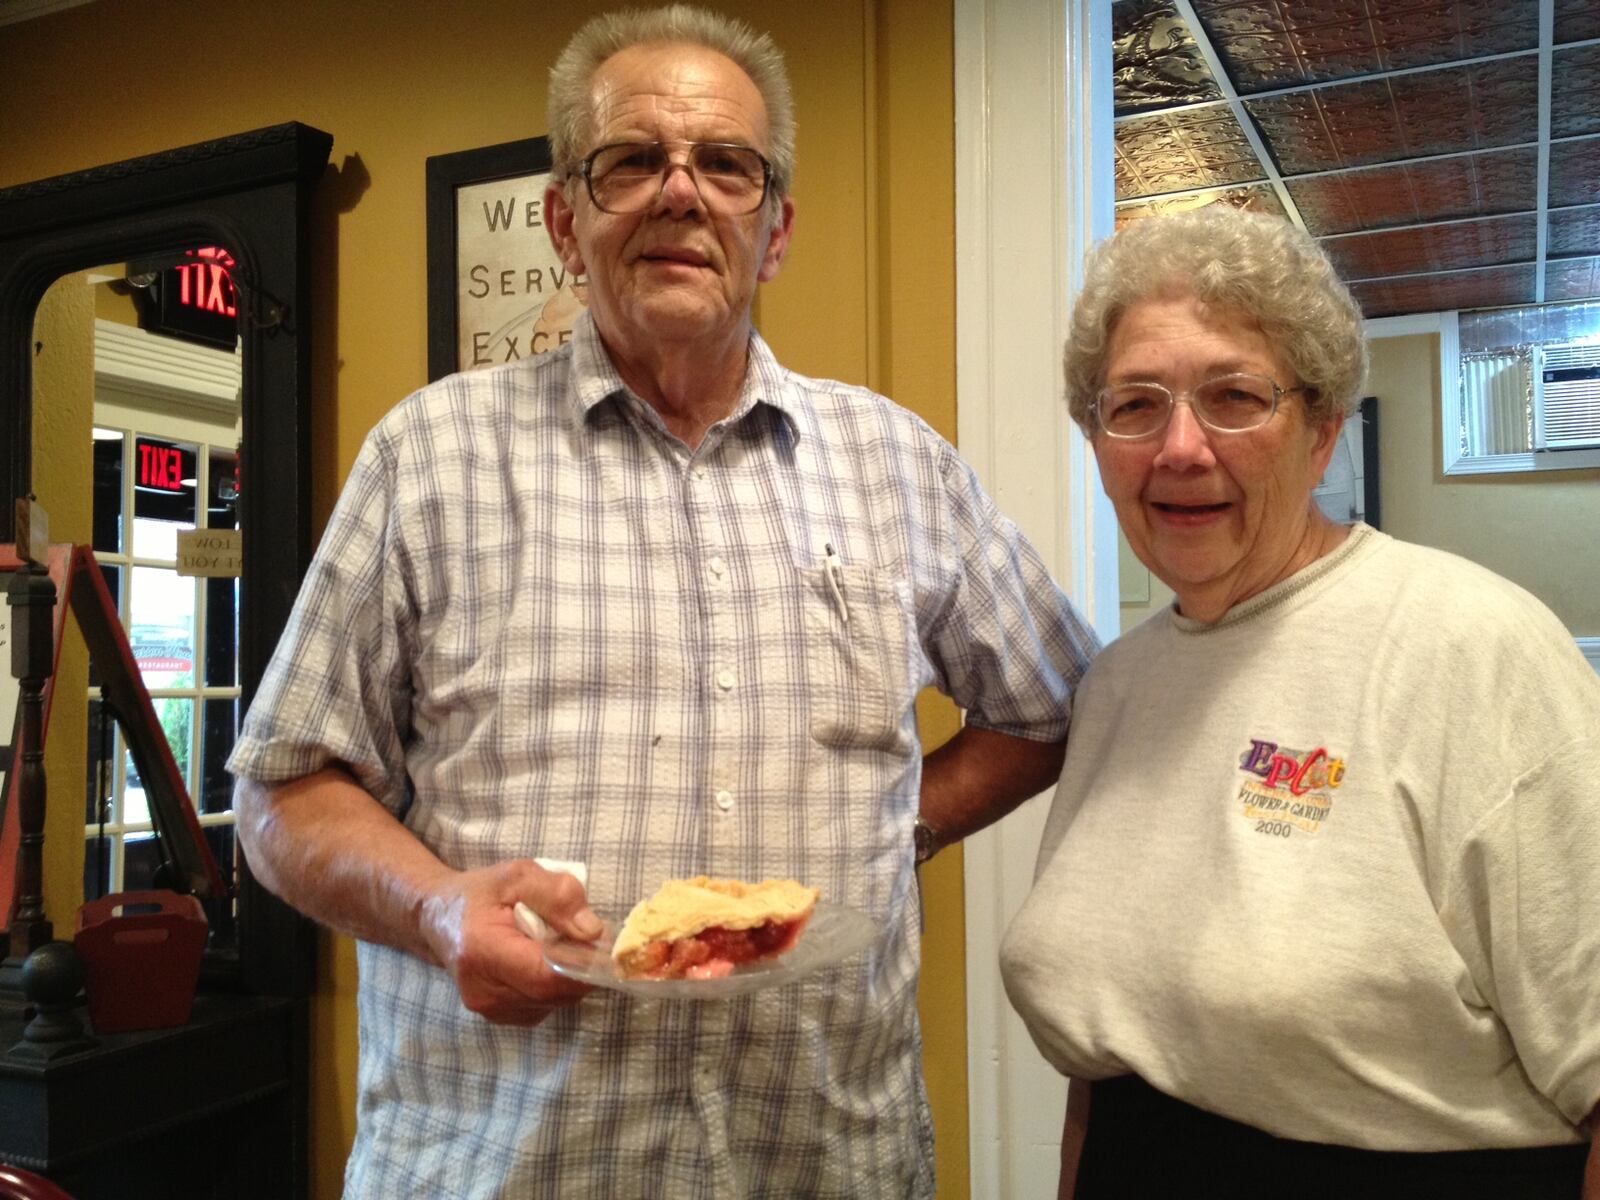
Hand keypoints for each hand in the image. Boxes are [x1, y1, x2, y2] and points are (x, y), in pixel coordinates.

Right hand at [418, 859, 602, 1024]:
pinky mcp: (500, 1016)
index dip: (581, 965)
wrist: (438, 918)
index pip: (543, 976)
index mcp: (482, 952)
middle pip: (552, 992)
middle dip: (580, 969)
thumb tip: (592, 930)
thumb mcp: (518, 876)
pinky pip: (544, 1006)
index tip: (603, 945)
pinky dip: (555, 986)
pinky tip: (547, 961)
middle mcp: (483, 991)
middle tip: (589, 940)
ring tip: (563, 946)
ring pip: (552, 1002)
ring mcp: (490, 1010)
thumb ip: (556, 895)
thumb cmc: (480, 894)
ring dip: (569, 978)